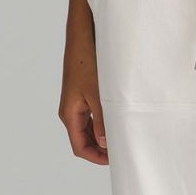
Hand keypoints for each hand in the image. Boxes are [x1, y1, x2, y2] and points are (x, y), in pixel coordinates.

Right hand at [60, 0, 109, 162]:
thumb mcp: (98, 94)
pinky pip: (94, 115)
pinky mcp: (84, 92)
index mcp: (69, 114)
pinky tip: (121, 118)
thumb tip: (106, 143)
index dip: (97, 157)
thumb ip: (102, 120)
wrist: (82, 35)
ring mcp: (77, 101)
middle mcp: (71, 110)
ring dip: (105, 134)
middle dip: (103, 148)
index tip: (116, 159)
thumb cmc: (87, 61)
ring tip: (126, 134)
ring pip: (90, 128)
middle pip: (85, 140)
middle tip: (125, 149)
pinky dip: (105, 121)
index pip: (80, 147)